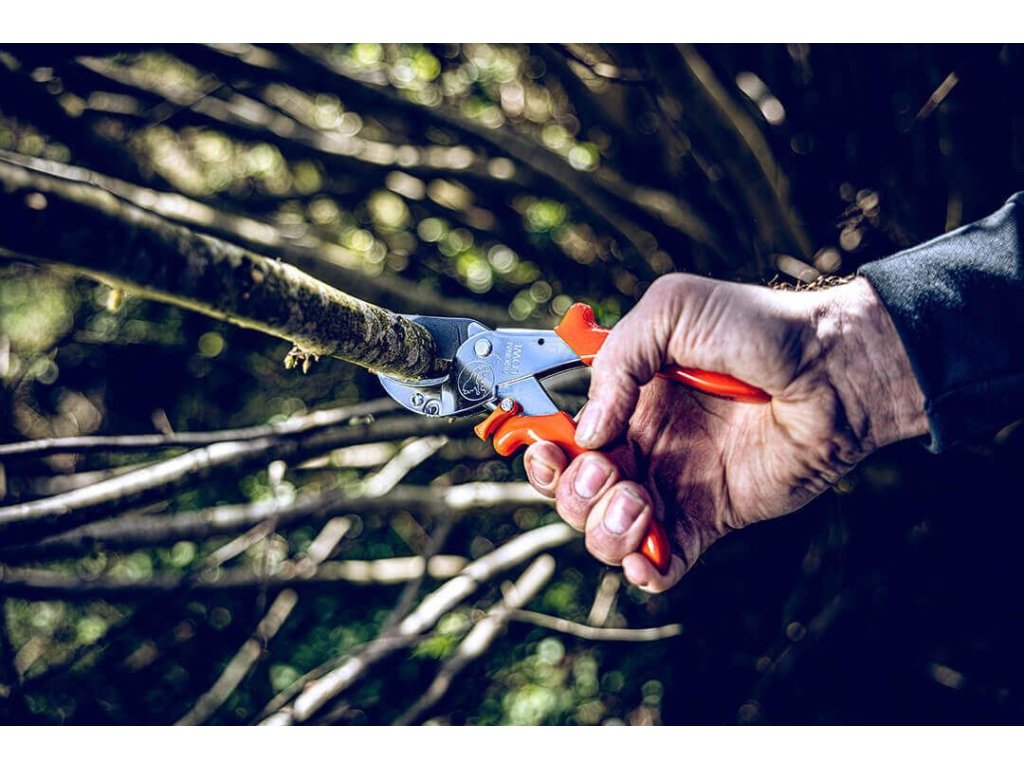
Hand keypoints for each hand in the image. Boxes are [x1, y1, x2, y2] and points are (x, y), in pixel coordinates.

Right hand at [524, 274, 927, 591]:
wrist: (833, 371)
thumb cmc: (759, 328)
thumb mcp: (675, 308)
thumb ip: (617, 360)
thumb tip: (587, 433)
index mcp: (623, 395)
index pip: (561, 430)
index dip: (541, 444)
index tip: (543, 445)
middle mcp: (640, 441)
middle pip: (572, 488)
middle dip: (571, 489)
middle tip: (603, 470)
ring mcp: (672, 482)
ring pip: (605, 530)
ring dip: (604, 527)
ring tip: (639, 501)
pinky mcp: (708, 518)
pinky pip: (661, 561)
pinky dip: (645, 568)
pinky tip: (650, 552)